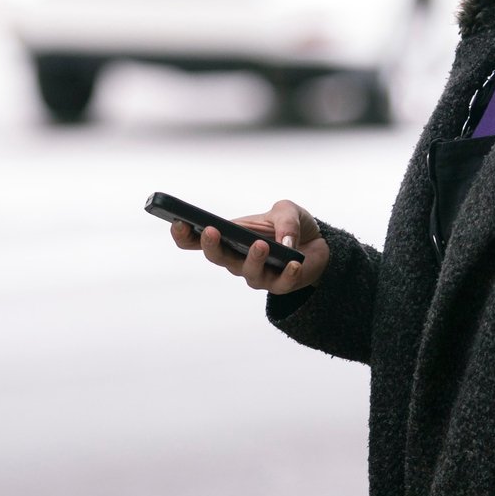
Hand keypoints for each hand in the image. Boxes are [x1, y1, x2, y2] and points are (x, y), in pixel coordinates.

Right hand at [170, 198, 329, 294]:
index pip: (197, 241)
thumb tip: (284, 241)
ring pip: (248, 273)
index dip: (183, 235)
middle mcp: (237, 259)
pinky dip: (288, 274)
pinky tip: (294, 264)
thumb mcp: (286, 210)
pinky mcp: (281, 285)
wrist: (316, 243)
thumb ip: (284, 219)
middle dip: (211, 246)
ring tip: (260, 246)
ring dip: (253, 259)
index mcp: (229, 238)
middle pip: (217, 258)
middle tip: (210, 232)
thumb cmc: (289, 225)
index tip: (178, 223)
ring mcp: (257, 274)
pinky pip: (282, 283)